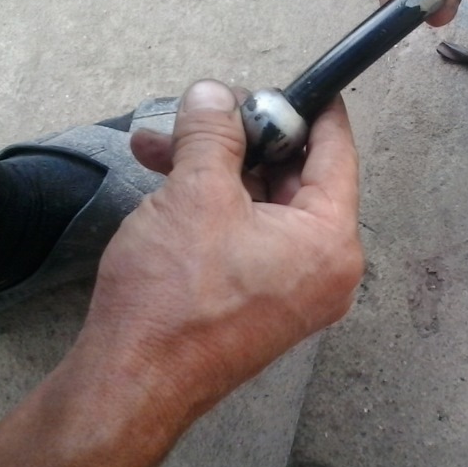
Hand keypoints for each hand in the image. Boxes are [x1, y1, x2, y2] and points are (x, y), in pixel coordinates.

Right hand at [80, 80, 363, 413]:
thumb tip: (214, 98)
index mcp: (330, 241)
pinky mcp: (258, 301)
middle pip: (295, 176)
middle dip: (244, 138)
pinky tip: (167, 178)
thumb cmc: (173, 303)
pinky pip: (246, 234)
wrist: (131, 382)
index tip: (302, 83)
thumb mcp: (195, 193)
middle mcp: (323, 268)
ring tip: (165, 142)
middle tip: (211, 112)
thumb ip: (212, 134)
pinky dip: (212, 204)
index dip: (314, 109)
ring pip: (261, 203)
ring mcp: (292, 289)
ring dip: (215, 169)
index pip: (336, 152)